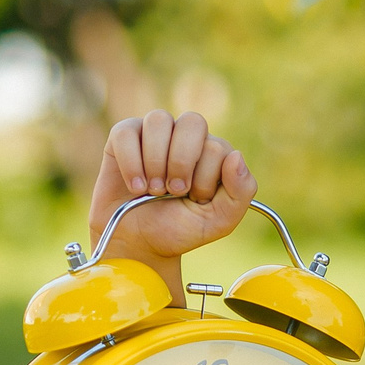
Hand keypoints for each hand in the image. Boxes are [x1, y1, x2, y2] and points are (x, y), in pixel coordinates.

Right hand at [89, 111, 256, 275]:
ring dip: (155, 161)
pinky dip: (131, 163)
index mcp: (212, 152)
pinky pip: (127, 133)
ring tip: (151, 189)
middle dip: (182, 163)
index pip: (216, 147)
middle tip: (174, 191)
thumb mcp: (219, 221)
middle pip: (193, 122)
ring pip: (159, 120)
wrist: (140, 244)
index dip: (204, 178)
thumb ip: (241, 192)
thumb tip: (236, 156)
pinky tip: (135, 186)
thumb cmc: (179, 229)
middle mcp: (185, 136)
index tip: (194, 199)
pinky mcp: (124, 136)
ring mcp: (155, 133)